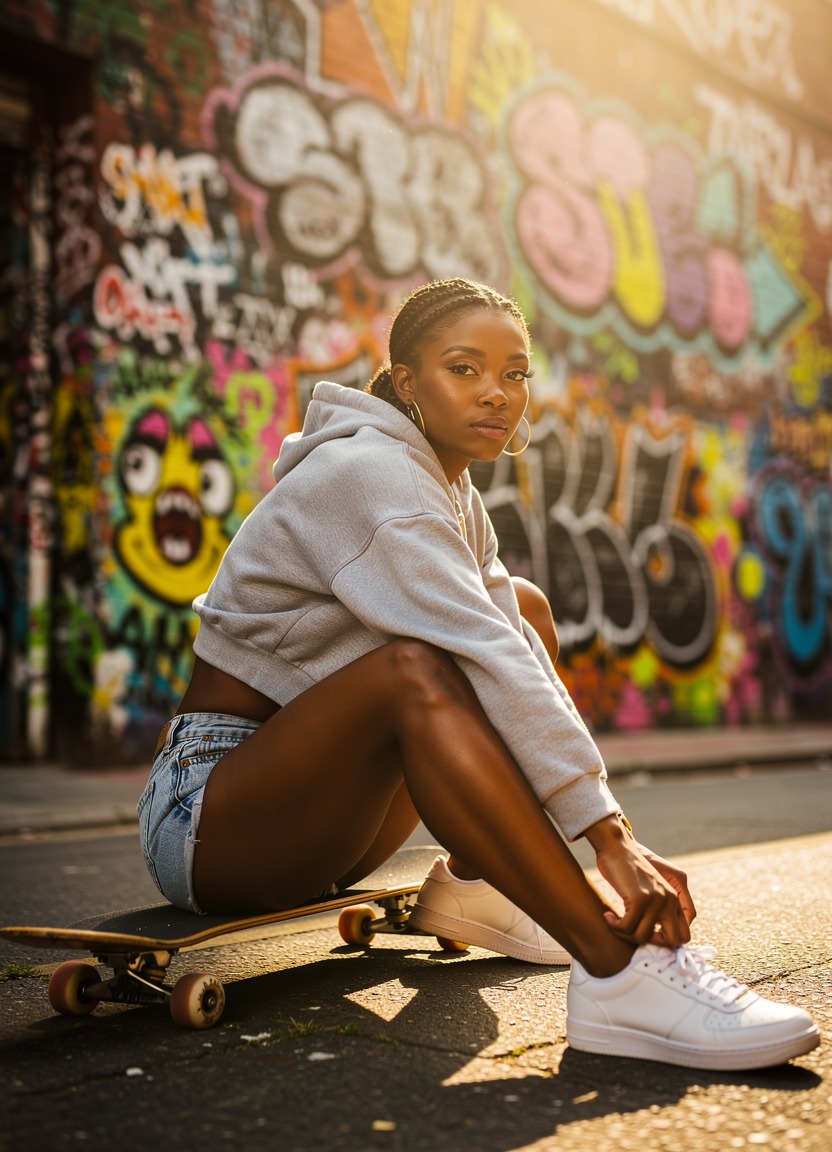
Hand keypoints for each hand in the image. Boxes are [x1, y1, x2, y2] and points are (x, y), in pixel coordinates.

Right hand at [585, 816, 691, 947]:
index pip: (684, 935)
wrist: (616, 846)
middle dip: (650, 943)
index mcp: (674, 898)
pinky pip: (627, 927)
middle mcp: (670, 900)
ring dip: (624, 934)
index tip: (643, 932)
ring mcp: (656, 899)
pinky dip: (614, 926)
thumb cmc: (626, 867)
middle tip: (633, 932)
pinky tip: (607, 916)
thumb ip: (657, 908)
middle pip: (673, 942)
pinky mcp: (640, 898)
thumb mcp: (649, 889)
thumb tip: (651, 937)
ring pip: (642, 937)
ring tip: (614, 922)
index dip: (664, 941)